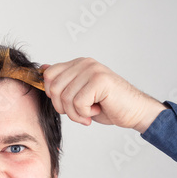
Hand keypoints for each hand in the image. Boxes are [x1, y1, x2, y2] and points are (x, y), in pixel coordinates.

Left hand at [42, 58, 166, 132]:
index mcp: (78, 64)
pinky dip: (85, 114)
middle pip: (54, 88)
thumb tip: (42, 69)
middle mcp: (84, 63)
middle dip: (63, 107)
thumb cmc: (107, 105)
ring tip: (89, 112)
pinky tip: (97, 110)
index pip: (48, 75)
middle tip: (79, 112)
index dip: (52, 94)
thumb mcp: (79, 94)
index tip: (67, 103)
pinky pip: (78, 103)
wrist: (134, 111)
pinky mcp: (99, 80)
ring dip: (75, 113)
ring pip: (65, 98)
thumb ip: (63, 82)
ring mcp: (92, 70)